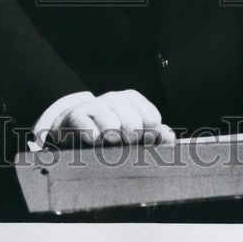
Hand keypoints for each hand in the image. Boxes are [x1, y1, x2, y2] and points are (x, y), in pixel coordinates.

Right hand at [49, 89, 174, 146]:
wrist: (72, 126)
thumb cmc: (109, 132)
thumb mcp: (133, 132)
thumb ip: (154, 135)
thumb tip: (170, 137)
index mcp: (133, 100)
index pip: (152, 119)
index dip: (149, 136)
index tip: (142, 141)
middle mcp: (116, 98)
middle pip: (134, 125)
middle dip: (129, 140)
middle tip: (122, 143)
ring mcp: (96, 104)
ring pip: (113, 127)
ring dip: (111, 142)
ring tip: (106, 143)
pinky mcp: (77, 114)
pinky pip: (92, 133)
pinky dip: (93, 142)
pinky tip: (91, 142)